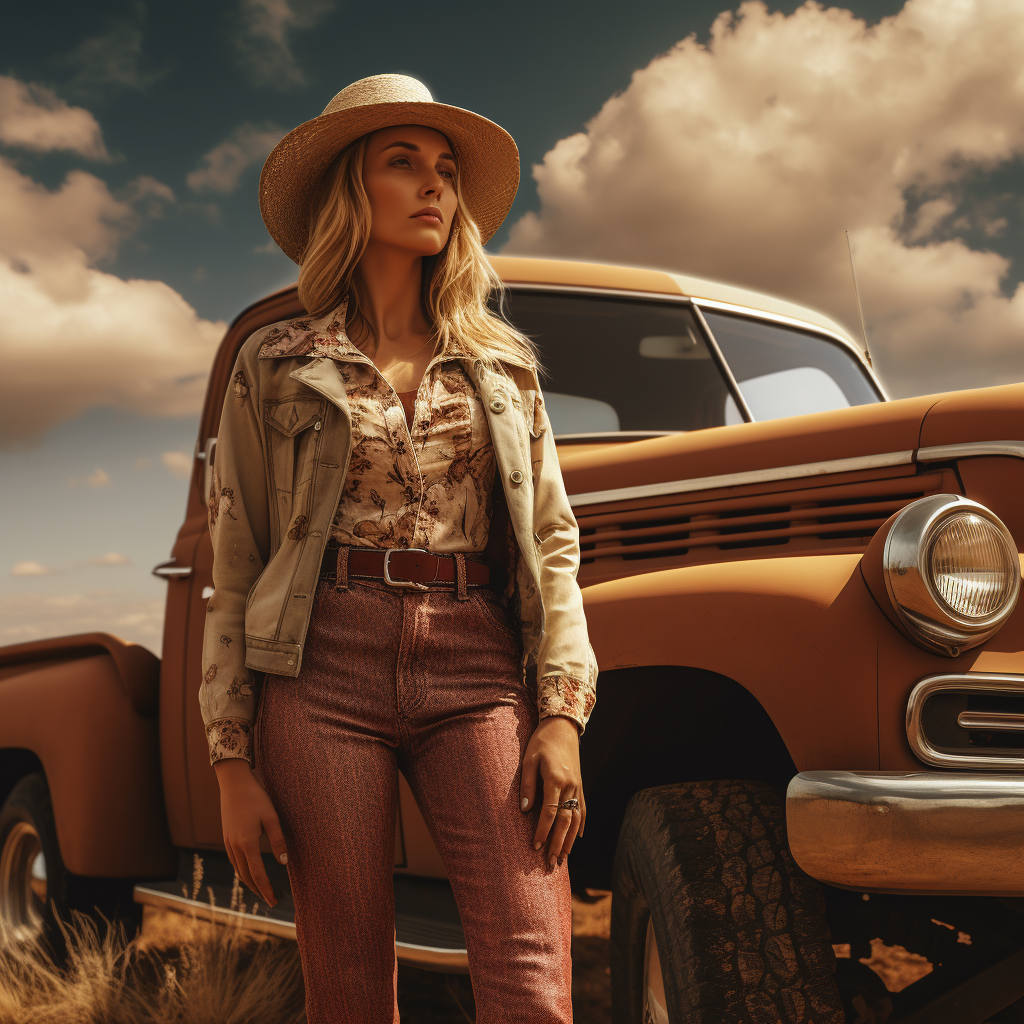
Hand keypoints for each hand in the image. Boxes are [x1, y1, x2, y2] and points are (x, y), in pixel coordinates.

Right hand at [213, 757, 288, 906]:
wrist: (233, 784)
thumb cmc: (256, 798)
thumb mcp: (271, 817)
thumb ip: (278, 840)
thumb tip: (283, 862)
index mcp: (247, 843)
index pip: (258, 874)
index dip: (266, 890)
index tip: (274, 901)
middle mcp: (235, 846)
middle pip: (246, 876)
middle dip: (258, 890)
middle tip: (270, 900)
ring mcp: (228, 842)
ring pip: (238, 870)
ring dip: (249, 882)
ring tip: (261, 890)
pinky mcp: (226, 837)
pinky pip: (234, 861)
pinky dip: (242, 871)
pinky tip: (248, 871)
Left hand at [519, 715, 584, 866]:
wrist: (562, 726)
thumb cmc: (541, 741)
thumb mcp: (529, 760)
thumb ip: (527, 785)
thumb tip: (525, 810)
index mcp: (556, 779)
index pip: (550, 813)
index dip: (543, 832)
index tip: (535, 847)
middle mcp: (570, 786)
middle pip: (565, 820)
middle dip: (559, 843)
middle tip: (552, 863)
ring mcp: (578, 786)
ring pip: (576, 818)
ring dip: (570, 839)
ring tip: (564, 857)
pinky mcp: (580, 784)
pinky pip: (583, 808)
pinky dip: (581, 824)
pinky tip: (579, 836)